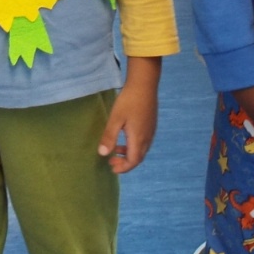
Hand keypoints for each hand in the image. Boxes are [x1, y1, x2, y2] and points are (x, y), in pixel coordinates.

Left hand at [99, 56, 160, 173]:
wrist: (144, 85)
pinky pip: (144, 142)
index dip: (123, 168)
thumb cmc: (128, 101)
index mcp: (138, 138)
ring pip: (141, 150)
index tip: (112, 168)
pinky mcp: (151, 124)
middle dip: (125, 163)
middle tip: (111, 161)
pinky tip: (125, 138)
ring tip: (116, 150)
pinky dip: (134, 146)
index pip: (133, 161)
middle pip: (138, 157)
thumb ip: (109, 137)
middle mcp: (147, 137)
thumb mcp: (115, 119)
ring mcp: (151, 131)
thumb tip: (102, 154)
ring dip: (129, 154)